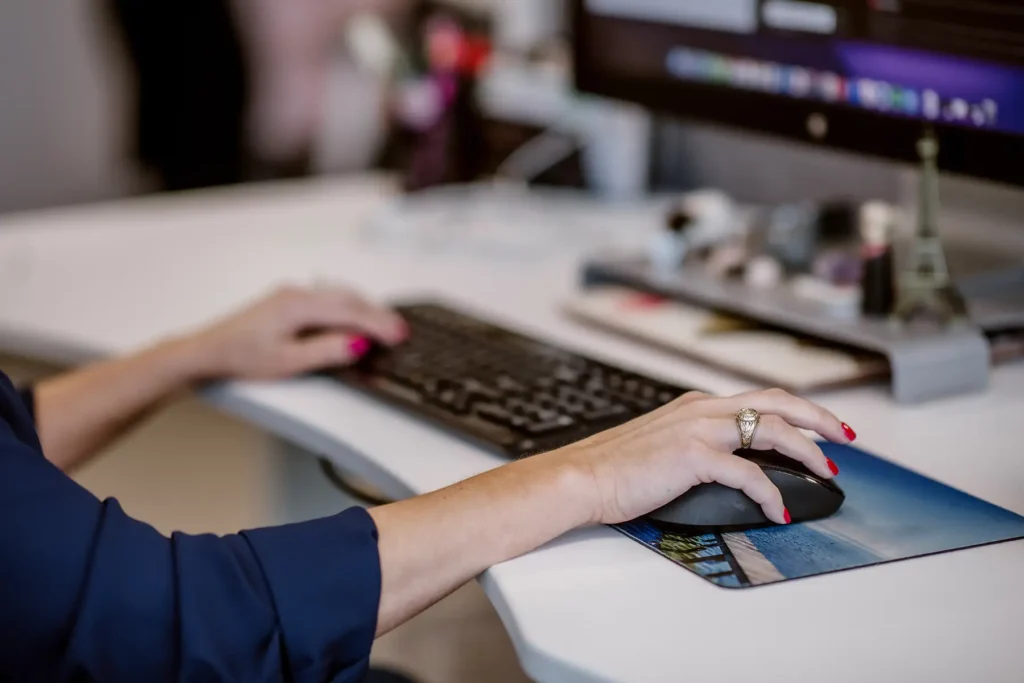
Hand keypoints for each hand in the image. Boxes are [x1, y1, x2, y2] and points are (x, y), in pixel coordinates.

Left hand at [189, 285, 406, 380]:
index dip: (378, 324)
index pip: (350, 312)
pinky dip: (349, 306)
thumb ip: (326, 351)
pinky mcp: (288, 301)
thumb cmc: (241, 357)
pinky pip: (328, 298)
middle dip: (377, 315)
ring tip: (385, 324)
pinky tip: (355, 315)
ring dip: (365, 308)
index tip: (399, 334)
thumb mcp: (287, 362)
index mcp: (299, 306)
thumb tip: (359, 343)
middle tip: (401, 331)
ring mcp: (292, 294)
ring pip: (339, 296)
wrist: (207, 351)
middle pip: (349, 299)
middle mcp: (297, 293)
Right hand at [563, 389, 853, 525]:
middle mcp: (701, 409)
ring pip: (772, 429)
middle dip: (818, 418)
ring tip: (825, 471)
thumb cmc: (614, 469)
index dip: (797, 410)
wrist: (581, 477)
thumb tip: (727, 464)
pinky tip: (780, 510)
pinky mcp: (693, 457)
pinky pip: (749, 473)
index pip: (759, 398)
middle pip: (777, 402)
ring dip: (807, 451)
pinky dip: (772, 493)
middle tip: (845, 437)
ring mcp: (698, 429)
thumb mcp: (661, 444)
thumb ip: (694, 443)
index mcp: (695, 405)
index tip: (820, 426)